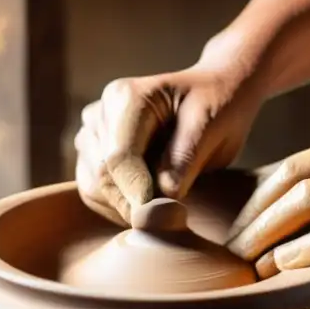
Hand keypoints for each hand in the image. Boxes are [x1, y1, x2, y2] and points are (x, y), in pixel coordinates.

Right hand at [75, 62, 263, 224]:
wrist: (214, 93)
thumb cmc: (217, 105)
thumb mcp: (211, 127)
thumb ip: (184, 160)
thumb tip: (162, 198)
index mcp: (126, 98)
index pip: (119, 158)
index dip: (138, 193)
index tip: (165, 214)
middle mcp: (101, 113)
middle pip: (102, 175)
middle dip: (134, 202)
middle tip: (172, 214)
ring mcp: (93, 133)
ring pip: (93, 187)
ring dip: (126, 204)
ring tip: (164, 198)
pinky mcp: (93, 152)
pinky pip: (94, 190)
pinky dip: (119, 203)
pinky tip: (150, 197)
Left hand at [226, 135, 309, 305]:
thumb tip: (249, 217)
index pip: (288, 169)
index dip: (251, 203)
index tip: (228, 235)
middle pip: (293, 183)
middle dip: (254, 221)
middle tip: (230, 256)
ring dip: (270, 237)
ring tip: (250, 268)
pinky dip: (303, 254)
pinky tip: (282, 272)